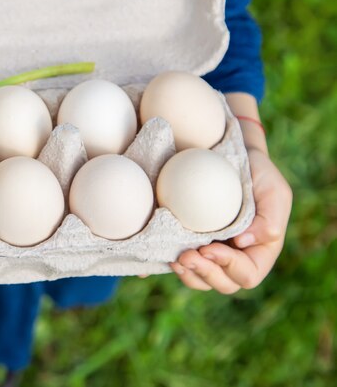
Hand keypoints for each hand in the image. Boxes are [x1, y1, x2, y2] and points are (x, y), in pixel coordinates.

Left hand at [170, 148, 292, 293]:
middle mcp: (237, 258)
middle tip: (185, 256)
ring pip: (201, 280)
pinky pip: (184, 266)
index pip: (248, 274)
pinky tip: (165, 256)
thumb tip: (244, 243)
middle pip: (223, 284)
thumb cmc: (257, 174)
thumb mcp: (274, 190)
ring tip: (176, 259)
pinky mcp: (192, 245)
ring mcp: (213, 254)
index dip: (229, 266)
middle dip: (204, 274)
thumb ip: (269, 218)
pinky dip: (174, 266)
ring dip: (188, 274)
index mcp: (260, 252)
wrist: (227, 156)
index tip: (209, 247)